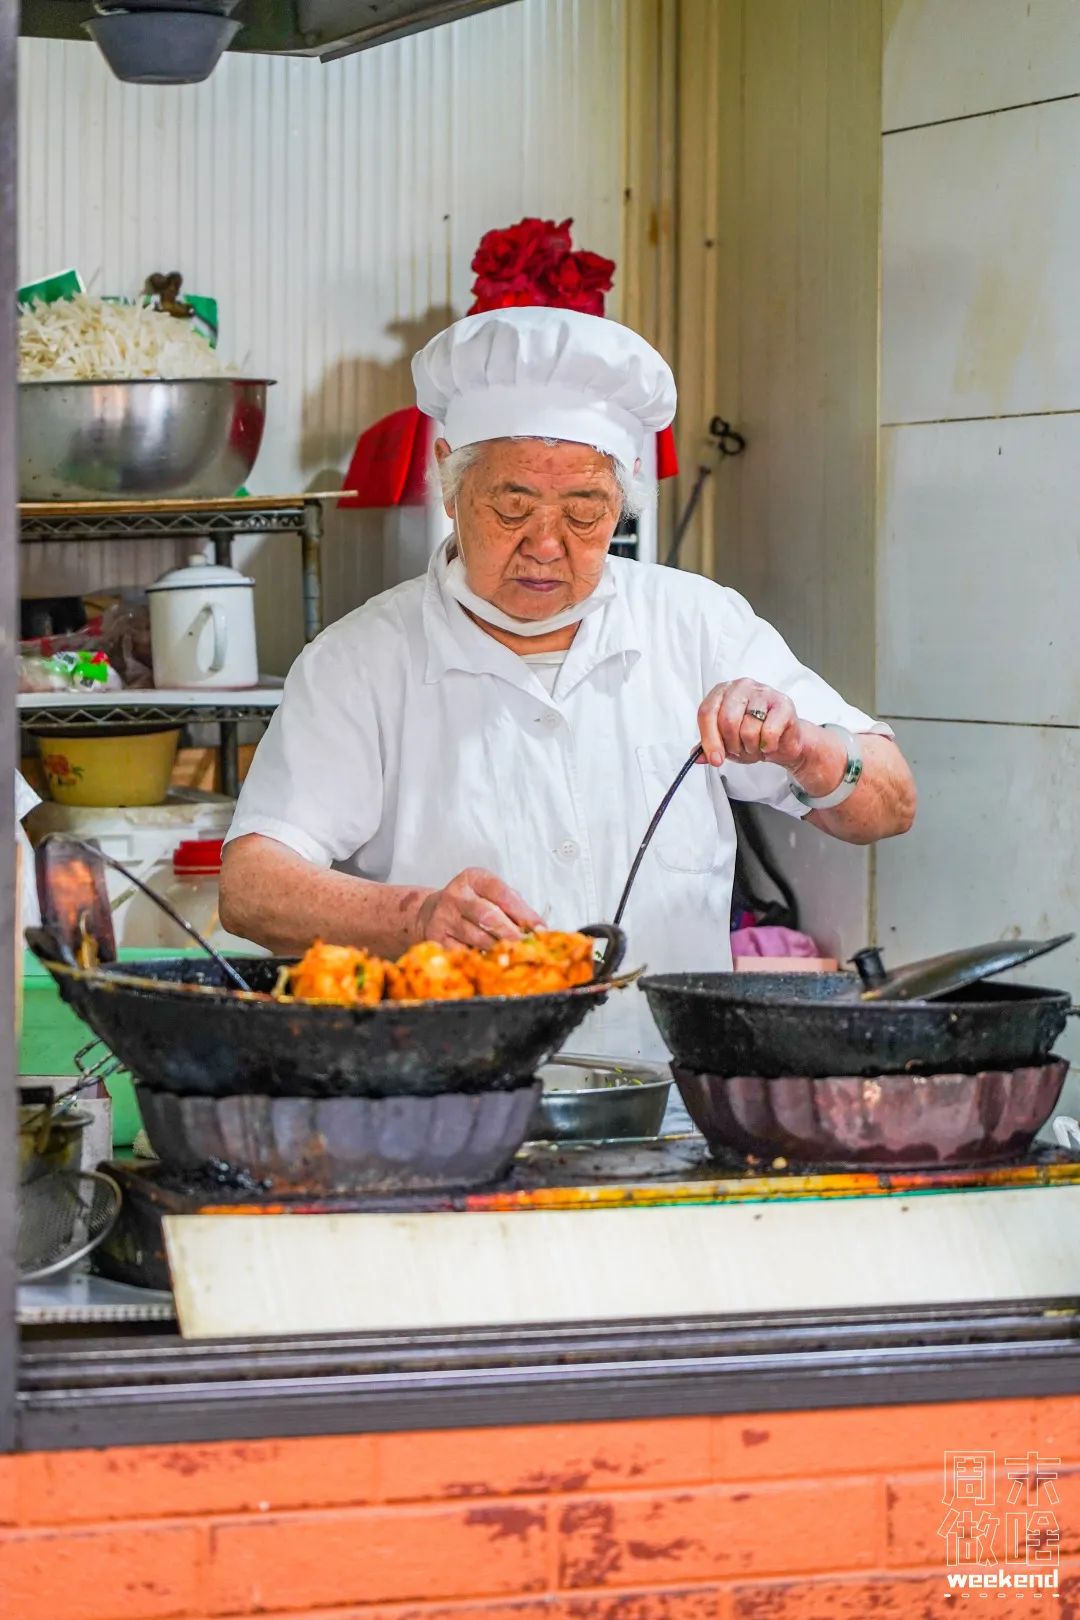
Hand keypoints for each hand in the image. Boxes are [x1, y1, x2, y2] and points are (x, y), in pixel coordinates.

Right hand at [415, 868, 543, 949]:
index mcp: (473, 879)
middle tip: (529, 946)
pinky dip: (482, 958)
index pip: (501, 892)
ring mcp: (444, 918)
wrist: (429, 914)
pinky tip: (493, 961)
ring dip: (500, 948)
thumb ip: (513, 906)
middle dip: (512, 933)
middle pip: (488, 916)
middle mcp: (456, 895)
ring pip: (477, 937)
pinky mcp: (437, 940)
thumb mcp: (489, 895)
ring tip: (515, 955)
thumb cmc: (470, 904)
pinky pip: (464, 953)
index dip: (523, 912)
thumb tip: (537, 928)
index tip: (540, 928)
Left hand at [697, 679, 806, 768]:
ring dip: (751, 747)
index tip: (715, 759)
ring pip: (748, 729)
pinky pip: (769, 732)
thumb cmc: (753, 736)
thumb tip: (697, 756)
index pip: (707, 712)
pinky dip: (767, 745)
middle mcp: (741, 687)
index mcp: (722, 692)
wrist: (783, 741)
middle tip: (740, 749)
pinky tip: (769, 743)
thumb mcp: (726, 743)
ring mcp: (763, 692)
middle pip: (727, 721)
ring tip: (756, 745)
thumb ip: (709, 747)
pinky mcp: (783, 703)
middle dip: (733, 744)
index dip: (709, 739)